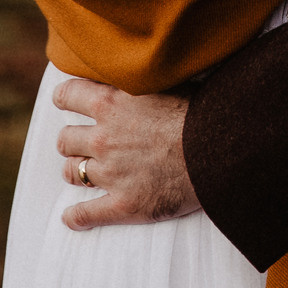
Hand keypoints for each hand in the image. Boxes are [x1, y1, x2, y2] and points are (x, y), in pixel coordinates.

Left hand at [52, 78, 200, 229]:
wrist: (221, 150)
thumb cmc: (202, 112)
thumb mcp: (168, 82)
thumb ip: (143, 82)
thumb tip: (143, 69)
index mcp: (112, 103)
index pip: (68, 96)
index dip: (65, 99)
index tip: (67, 102)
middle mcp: (104, 137)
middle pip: (66, 139)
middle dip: (72, 141)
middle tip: (85, 142)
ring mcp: (111, 173)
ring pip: (73, 173)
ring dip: (77, 171)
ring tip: (86, 173)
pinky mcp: (122, 204)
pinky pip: (85, 214)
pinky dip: (76, 217)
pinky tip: (72, 218)